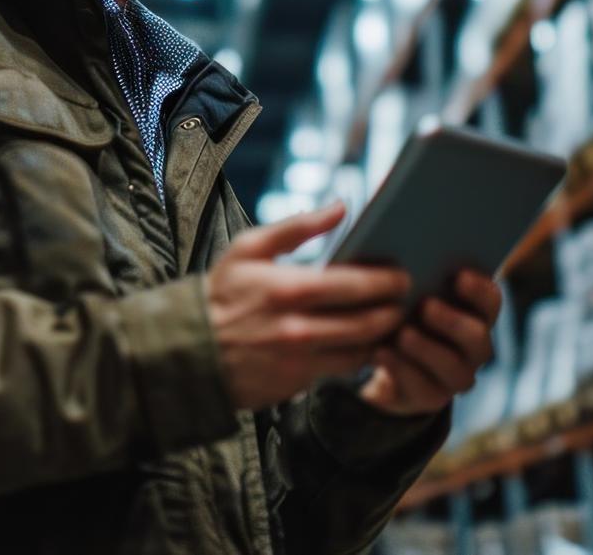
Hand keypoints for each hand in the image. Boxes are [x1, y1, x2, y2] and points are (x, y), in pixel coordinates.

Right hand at [208, 202, 410, 410]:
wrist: (187, 351)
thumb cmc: (220, 294)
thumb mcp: (249, 249)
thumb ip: (298, 227)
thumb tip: (341, 207)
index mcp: (290, 289)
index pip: (358, 285)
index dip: (389, 281)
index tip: (402, 275)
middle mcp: (300, 329)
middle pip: (371, 323)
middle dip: (396, 310)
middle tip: (405, 300)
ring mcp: (300, 362)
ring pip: (362, 352)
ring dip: (382, 337)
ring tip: (390, 320)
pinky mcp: (298, 385)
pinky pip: (341, 371)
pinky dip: (357, 356)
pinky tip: (362, 341)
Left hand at [358, 270, 501, 416]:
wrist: (382, 356)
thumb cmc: (398, 310)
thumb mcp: (404, 291)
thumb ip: (413, 274)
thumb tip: (400, 249)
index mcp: (474, 314)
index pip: (491, 301)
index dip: (479, 290)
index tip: (458, 276)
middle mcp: (473, 347)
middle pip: (478, 337)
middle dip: (453, 322)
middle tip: (427, 306)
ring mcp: (455, 376)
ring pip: (455, 369)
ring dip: (427, 349)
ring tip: (402, 333)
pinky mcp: (431, 397)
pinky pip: (423, 389)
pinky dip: (401, 369)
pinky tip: (380, 352)